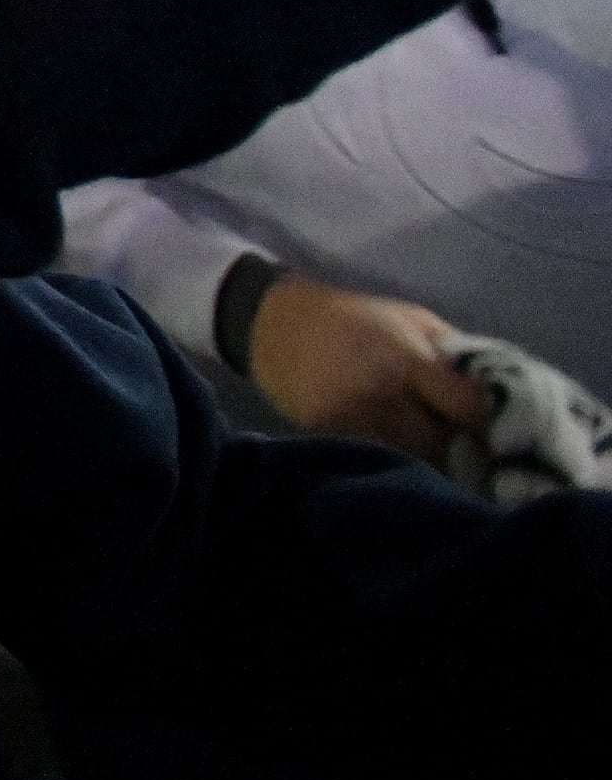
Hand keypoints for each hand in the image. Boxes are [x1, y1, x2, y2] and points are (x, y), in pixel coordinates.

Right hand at [248, 274, 493, 463]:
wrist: (271, 322)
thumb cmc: (352, 316)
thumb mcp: (412, 319)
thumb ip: (455, 355)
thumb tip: (501, 393)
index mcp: (406, 362)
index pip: (469, 410)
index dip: (493, 424)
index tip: (509, 431)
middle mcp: (379, 397)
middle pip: (442, 447)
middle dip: (463, 451)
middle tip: (479, 452)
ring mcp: (349, 423)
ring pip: (410, 462)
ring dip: (431, 463)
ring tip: (444, 458)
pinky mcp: (326, 439)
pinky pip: (376, 460)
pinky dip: (395, 462)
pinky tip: (403, 456)